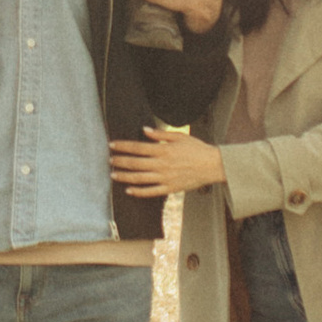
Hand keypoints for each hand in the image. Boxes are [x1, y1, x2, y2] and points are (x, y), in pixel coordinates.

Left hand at [110, 128, 224, 195]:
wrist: (213, 165)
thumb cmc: (197, 149)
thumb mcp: (180, 137)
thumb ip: (160, 135)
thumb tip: (144, 130)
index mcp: (164, 150)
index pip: (138, 147)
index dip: (123, 146)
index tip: (112, 145)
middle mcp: (162, 164)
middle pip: (135, 163)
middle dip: (120, 161)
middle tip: (109, 160)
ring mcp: (165, 178)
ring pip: (140, 178)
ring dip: (124, 176)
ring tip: (113, 174)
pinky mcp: (170, 188)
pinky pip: (151, 191)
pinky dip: (138, 191)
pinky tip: (129, 190)